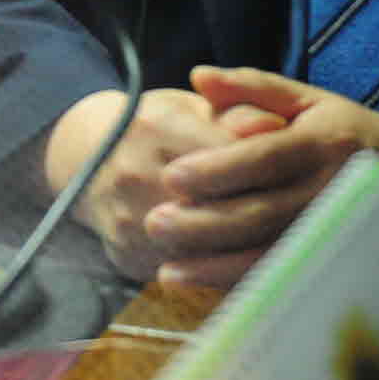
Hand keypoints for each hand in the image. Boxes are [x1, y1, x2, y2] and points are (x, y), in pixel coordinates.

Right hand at [50, 86, 293, 282]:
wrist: (84, 155)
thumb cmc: (153, 126)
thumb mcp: (190, 107)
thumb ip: (236, 111)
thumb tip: (275, 128)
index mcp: (156, 124)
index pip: (225, 154)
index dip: (263, 169)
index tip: (294, 177)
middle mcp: (134, 171)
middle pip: (213, 206)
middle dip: (258, 214)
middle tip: (294, 218)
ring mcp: (126, 217)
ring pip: (199, 247)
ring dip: (238, 250)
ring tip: (273, 244)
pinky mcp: (124, 253)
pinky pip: (181, 272)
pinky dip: (212, 270)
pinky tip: (239, 262)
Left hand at [139, 67, 378, 286]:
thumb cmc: (344, 130)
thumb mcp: (305, 98)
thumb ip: (250, 87)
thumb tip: (198, 76)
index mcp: (324, 143)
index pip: (265, 159)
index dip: (218, 170)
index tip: (172, 176)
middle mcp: (332, 191)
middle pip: (264, 214)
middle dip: (206, 224)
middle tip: (155, 223)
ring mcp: (335, 233)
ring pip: (272, 255)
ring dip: (217, 266)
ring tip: (168, 269)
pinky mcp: (333, 262)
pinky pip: (284, 279)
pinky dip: (240, 287)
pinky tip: (202, 286)